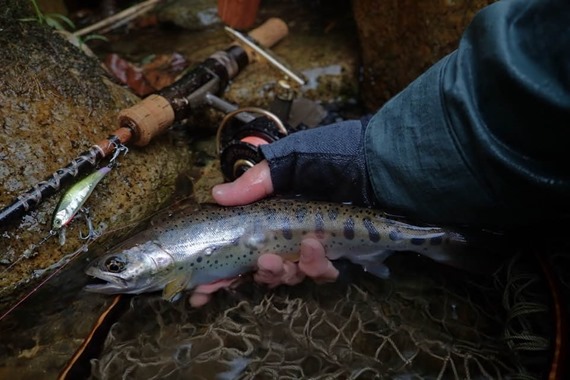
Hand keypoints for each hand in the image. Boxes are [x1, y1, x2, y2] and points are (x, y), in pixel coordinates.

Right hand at [188, 161, 338, 306]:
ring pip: (288, 274)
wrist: (383, 163)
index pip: (241, 243)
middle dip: (248, 276)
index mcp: (272, 211)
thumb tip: (217, 195)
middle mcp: (288, 232)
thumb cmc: (336, 155)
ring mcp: (312, 245)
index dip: (222, 270)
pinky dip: (314, 267)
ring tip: (278, 260)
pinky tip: (313, 249)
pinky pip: (320, 274)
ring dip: (279, 273)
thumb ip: (257, 182)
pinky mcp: (337, 253)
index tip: (204, 289)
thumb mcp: (291, 161)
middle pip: (261, 266)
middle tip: (246, 273)